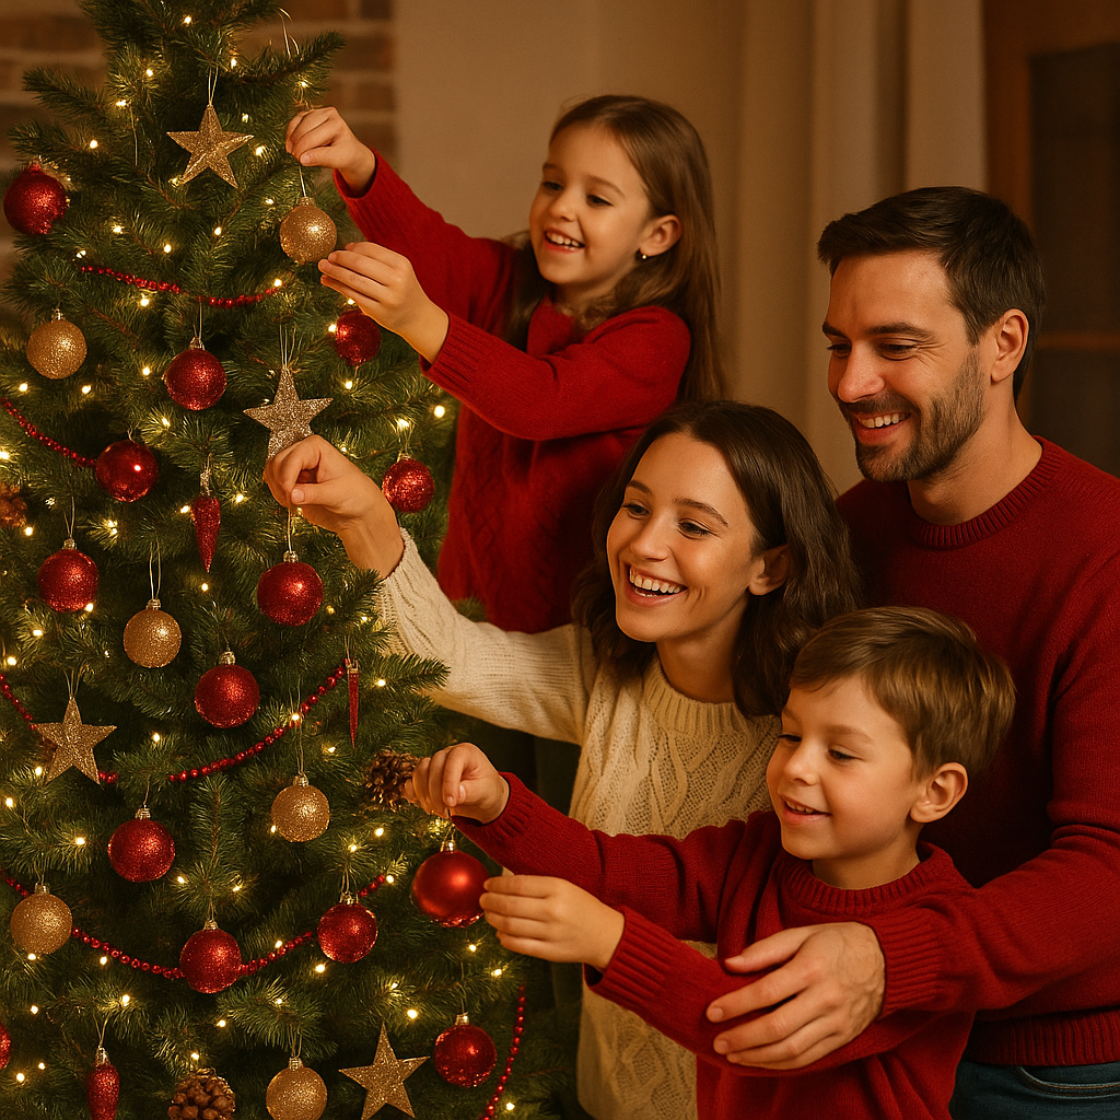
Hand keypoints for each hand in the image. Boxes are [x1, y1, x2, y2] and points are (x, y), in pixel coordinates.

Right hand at [262, 435, 402, 571]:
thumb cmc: (356, 495)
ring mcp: (296, 466)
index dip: (287, 477)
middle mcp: (304, 452)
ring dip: (278, 489)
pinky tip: (292, 502)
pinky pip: (273, 483)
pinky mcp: (292, 480)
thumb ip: (312, 494)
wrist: (358, 511)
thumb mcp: (335, 494)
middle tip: (292, 501)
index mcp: (316, 447)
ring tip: (294, 502)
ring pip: (271, 472)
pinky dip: (278, 493)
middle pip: (277, 462)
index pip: (291, 457)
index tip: (291, 495)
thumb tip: (292, 494)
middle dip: (281, 484)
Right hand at [285, 107, 375, 193]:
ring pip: (298, 122)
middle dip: (298, 143)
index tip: (299, 160)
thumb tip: (302, 159)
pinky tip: (289, 144)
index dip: (304, 149)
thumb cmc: (343, 154)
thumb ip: (320, 158)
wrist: (347, 150)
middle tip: (295, 157)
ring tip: (291, 151)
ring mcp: (317, 111)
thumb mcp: (336, 159)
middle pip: (305, 127)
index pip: (315, 136)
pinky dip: (291, 132)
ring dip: (292, 138)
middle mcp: (328, 113)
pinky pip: (295, 121)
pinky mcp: (309, 114)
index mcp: (336, 123)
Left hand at [318, 243, 448, 362]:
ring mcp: (388, 297)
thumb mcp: (398, 271)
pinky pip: (353, 295)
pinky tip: (328, 281)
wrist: (417, 318)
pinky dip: (337, 286)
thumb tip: (346, 249)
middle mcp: (396, 280)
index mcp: (401, 264)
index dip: (352, 248)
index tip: (340, 250)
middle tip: (328, 257)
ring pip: (353, 279)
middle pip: (359, 263)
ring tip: (323, 267)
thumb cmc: (403, 290)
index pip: (370, 249)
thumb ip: (377, 259)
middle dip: (339, 258)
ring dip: (334, 271)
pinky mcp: (378, 312)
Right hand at [405, 743, 508, 823]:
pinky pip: (413, 781)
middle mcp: (448, 754)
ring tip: (437, 811)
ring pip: (419, 772)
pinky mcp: (426, 775)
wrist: (481, 797)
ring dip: (423, 794)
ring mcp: (435, 763)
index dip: (448, 782)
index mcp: (466, 752)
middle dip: (435, 793)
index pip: (452, 761)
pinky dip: (415, 794)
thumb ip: (471, 792)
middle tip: (444, 812)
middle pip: (432, 766)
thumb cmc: (486, 790)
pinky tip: (425, 805)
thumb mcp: (485, 792)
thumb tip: (456, 794)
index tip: (450, 802)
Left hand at [481, 875, 624, 970]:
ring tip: (488, 915)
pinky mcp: (550, 953)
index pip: (518, 884)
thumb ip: (537, 885)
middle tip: (482, 900)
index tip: (487, 884)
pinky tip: (500, 932)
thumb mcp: (564, 886)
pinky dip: (505, 939)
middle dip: (490, 902)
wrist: (606, 935)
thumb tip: (503, 884)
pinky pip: (519, 946)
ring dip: (494, 920)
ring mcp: (551, 933)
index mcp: (558, 888)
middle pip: (510, 906)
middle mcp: (553, 910)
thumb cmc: (582, 906)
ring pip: (510, 926)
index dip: (497, 885)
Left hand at [706, 923, 884, 1068]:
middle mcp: (825, 999)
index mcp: (812, 968)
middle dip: (742, 1038)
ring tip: (732, 1055)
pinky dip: (781, 1064)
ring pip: (791, 1049)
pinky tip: (760, 1061)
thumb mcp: (802, 934)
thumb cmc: (837, 942)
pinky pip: (808, 1058)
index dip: (736, 1004)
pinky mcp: (842, 1038)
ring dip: (757, 1057)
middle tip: (718, 1041)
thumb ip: (765, 949)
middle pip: (777, 1027)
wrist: (888, 961)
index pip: (766, 992)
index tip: (712, 1011)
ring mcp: (836, 1022)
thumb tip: (730, 963)